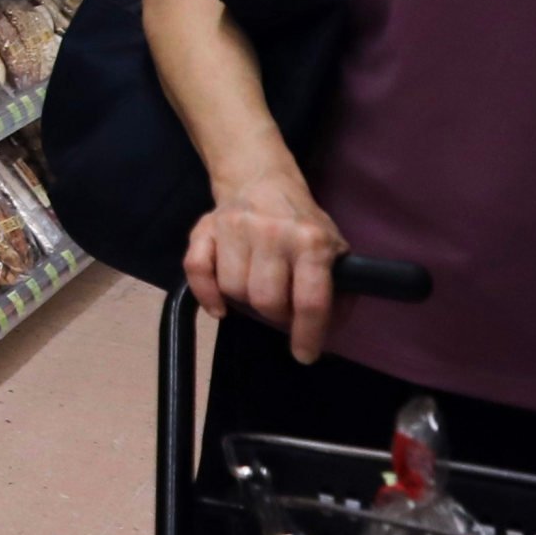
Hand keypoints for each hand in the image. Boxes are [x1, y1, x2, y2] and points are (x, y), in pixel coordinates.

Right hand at [189, 168, 347, 362]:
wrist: (262, 179)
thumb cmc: (302, 222)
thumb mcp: (334, 247)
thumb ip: (339, 288)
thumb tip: (331, 328)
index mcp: (311, 240)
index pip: (310, 300)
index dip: (308, 334)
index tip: (305, 355)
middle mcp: (272, 233)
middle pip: (266, 300)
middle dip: (275, 314)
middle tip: (281, 308)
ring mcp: (234, 228)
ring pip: (232, 290)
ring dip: (245, 300)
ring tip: (256, 289)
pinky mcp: (203, 228)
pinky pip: (195, 271)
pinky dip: (206, 295)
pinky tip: (221, 306)